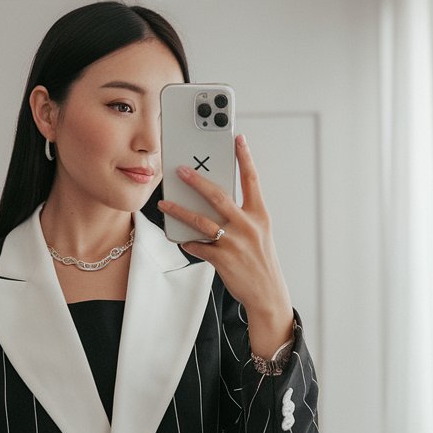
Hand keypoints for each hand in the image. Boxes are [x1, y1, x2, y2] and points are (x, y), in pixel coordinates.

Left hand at [158, 134, 294, 355]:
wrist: (267, 294)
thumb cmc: (261, 262)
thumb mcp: (259, 234)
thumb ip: (240, 217)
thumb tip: (213, 203)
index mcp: (259, 215)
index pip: (252, 180)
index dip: (244, 158)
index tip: (237, 138)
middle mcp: (248, 226)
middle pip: (219, 196)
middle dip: (197, 181)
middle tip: (180, 170)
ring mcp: (235, 243)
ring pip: (201, 221)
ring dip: (180, 211)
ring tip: (165, 205)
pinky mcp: (222, 260)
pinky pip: (198, 246)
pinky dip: (187, 242)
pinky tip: (179, 238)